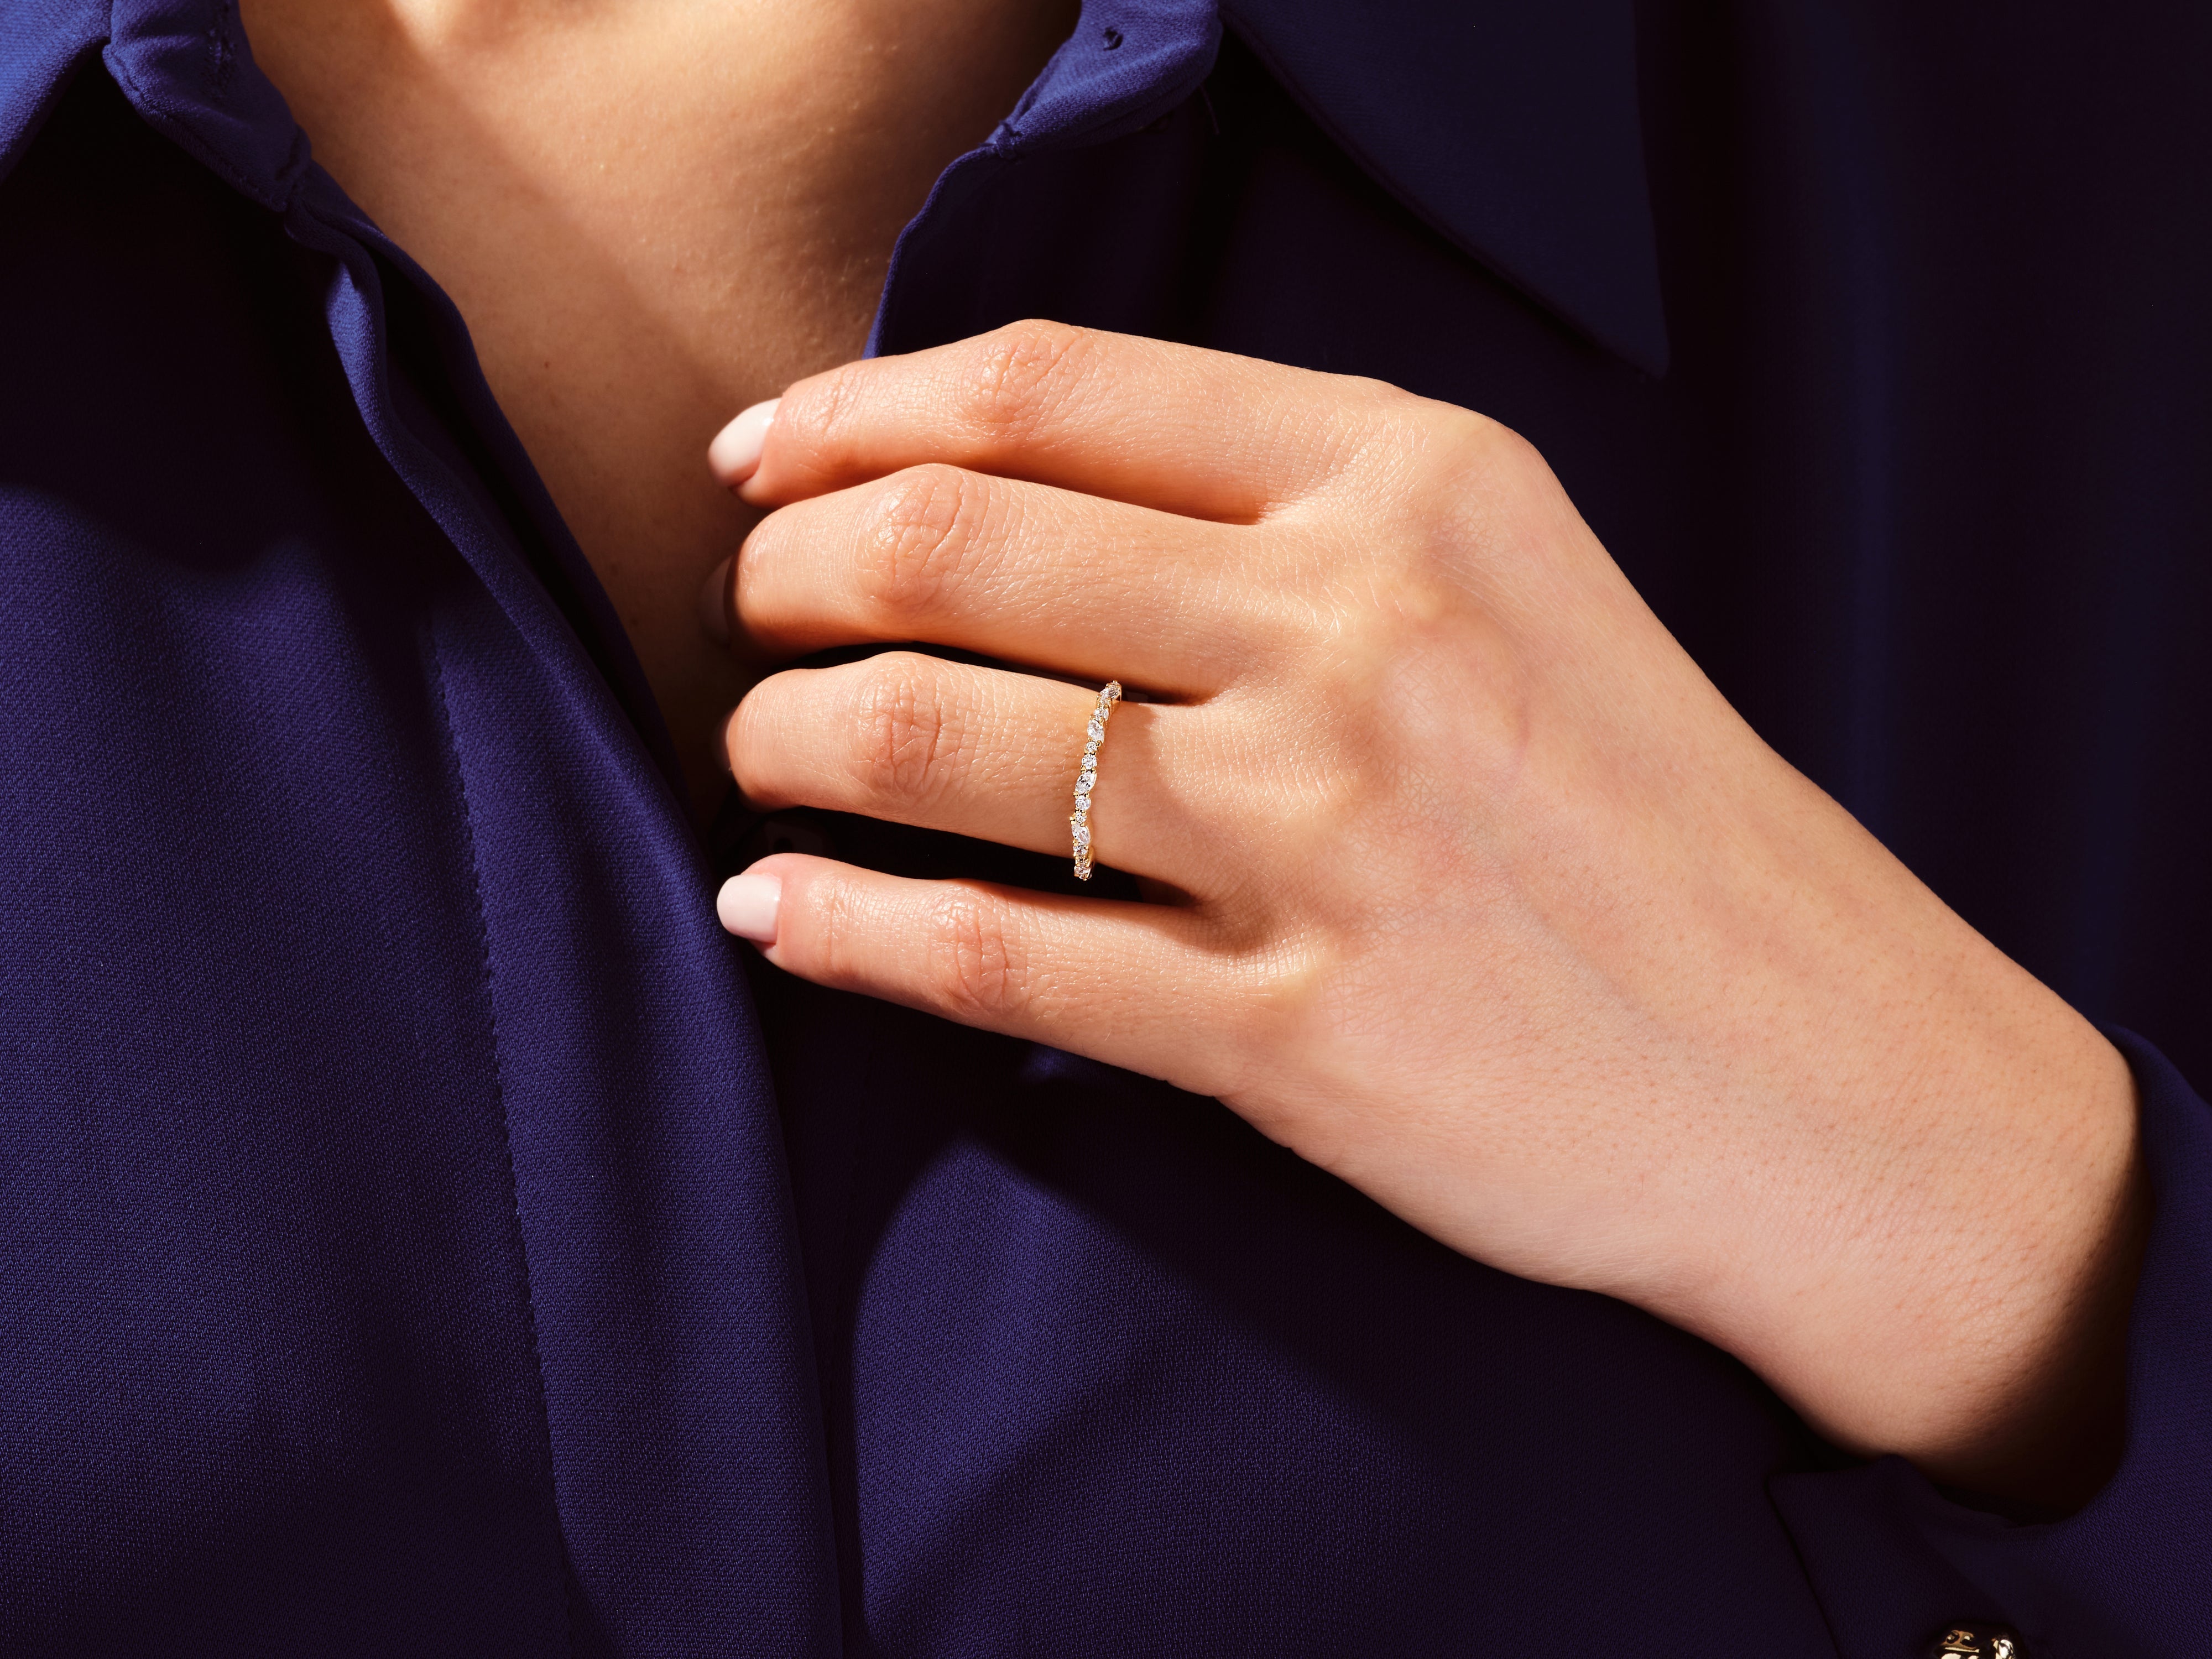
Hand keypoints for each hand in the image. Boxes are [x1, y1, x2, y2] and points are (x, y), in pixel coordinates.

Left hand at [702, 322, 2144, 1505]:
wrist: (1822, 1064)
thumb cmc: (1648, 806)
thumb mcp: (1514, 577)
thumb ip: (1291, 504)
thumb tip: (1005, 483)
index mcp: (1415, 486)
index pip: (1053, 395)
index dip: (859, 413)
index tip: (762, 457)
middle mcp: (1361, 635)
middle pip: (962, 551)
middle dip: (794, 575)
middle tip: (749, 610)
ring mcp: (1327, 838)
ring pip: (948, 746)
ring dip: (792, 737)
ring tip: (756, 751)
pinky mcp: (1301, 1033)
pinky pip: (997, 964)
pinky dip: (848, 927)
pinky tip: (772, 909)